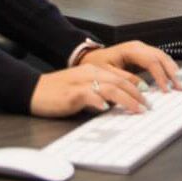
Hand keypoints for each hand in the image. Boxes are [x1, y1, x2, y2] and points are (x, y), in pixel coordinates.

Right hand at [29, 64, 146, 117]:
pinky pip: (89, 95)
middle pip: (120, 82)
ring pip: (111, 88)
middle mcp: (90, 74)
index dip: (136, 86)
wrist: (34, 90)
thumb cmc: (57, 92)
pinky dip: (99, 102)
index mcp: (94, 71)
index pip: (121, 77)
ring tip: (137, 109)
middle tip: (148, 106)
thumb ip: (99, 92)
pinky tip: (107, 108)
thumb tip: (116, 104)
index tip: (147, 97)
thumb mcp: (82, 88)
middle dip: (137, 94)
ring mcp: (81, 83)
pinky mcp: (72, 94)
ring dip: (127, 99)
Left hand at [78, 40, 181, 93]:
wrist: (90, 57)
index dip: (160, 76)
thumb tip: (143, 87)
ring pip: (162, 57)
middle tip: (180, 86)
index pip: (151, 61)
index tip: (166, 89)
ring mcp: (141, 49)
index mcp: (130, 49)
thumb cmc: (97, 64)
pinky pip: (159, 59)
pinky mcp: (142, 55)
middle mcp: (138, 47)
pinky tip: (172, 77)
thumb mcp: (107, 73)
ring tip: (180, 83)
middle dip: (172, 72)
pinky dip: (167, 68)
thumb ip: (125, 79)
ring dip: (172, 70)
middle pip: (161, 57)